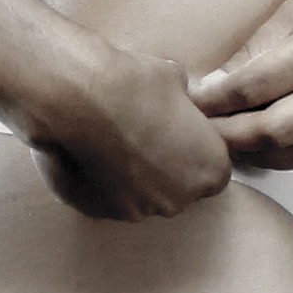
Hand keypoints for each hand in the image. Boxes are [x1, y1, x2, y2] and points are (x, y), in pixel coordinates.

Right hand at [27, 44, 237, 220]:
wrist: (81, 97)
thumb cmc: (136, 84)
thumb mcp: (176, 80)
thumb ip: (183, 104)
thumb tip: (176, 102)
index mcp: (211, 169)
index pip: (211, 170)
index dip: (192, 152)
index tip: (174, 135)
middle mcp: (181, 199)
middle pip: (178, 190)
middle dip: (164, 169)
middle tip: (142, 138)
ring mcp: (141, 210)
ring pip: (143, 198)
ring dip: (133, 179)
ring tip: (113, 145)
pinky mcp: (103, 212)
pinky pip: (109, 200)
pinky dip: (103, 184)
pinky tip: (92, 156)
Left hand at [188, 0, 292, 171]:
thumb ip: (260, 46)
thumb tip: (215, 83)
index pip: (254, 86)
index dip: (215, 101)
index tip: (191, 104)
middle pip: (275, 130)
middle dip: (231, 137)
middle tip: (204, 136)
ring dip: (264, 154)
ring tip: (237, 145)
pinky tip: (278, 144)